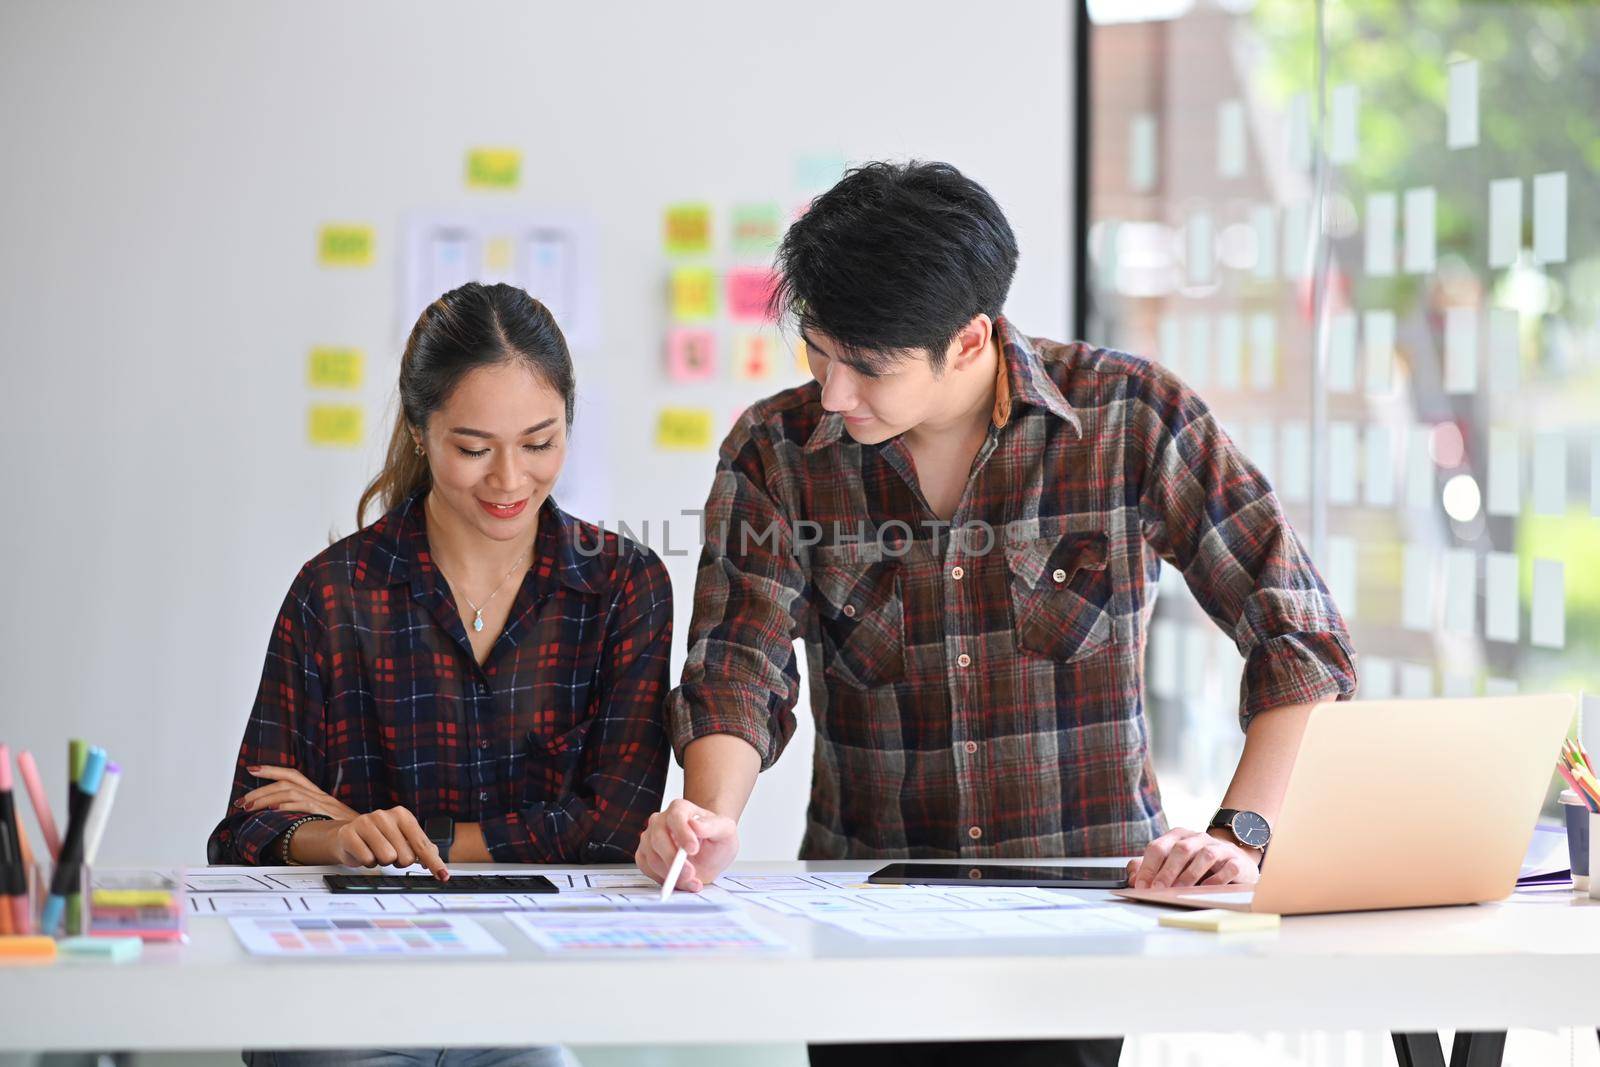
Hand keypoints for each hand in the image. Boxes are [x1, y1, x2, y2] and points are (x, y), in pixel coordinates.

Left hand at [237, 766, 358, 820]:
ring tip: (249, 808)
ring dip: (265, 799)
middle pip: (286, 782)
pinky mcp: (326, 812)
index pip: (293, 775)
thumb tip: (282, 821)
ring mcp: (323, 803)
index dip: (272, 770)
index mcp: (319, 794)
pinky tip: (273, 811)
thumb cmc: (348, 832)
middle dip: (260, 790)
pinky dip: (286, 806)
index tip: (252, 769)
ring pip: (289, 792)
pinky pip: (302, 805)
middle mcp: (320, 795)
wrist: (370, 836)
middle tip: (242, 801)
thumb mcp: (326, 822)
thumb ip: (308, 818)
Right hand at [300, 806, 448, 880]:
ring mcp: (366, 822)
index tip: (443, 875)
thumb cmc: (379, 838)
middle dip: (398, 861)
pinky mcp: (349, 833)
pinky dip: (367, 862)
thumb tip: (437, 861)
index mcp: (402, 815)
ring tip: (375, 852)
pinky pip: (367, 859)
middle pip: (406, 856)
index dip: (433, 862)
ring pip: (387, 858)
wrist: (347, 835)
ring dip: (382, 862)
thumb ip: (422, 848)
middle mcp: (385, 816)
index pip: (422, 844)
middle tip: (389, 853)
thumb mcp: (402, 839)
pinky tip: (363, 852)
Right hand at [635, 798, 739, 892]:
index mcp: (680, 809)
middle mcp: (661, 820)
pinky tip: (681, 882)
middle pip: (658, 838)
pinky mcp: (645, 855)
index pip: (676, 817)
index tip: (693, 849)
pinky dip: (663, 879)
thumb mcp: (725, 830)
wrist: (709, 851)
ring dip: (672, 874)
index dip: (682, 833)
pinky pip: (647, 868)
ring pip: (652, 857)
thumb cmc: (715, 837)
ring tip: (693, 881)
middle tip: (691, 873)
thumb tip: (695, 825)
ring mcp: (650, 837)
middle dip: (674, 859)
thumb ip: (713, 826)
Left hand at [1126, 828, 1261, 889]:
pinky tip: (1206, 888)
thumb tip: (1133, 878)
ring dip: (1189, 874)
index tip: (1141, 885)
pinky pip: (1227, 868)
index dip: (1147, 866)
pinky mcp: (1236, 861)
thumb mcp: (1171, 862)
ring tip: (1179, 890)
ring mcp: (1218, 848)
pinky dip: (1217, 878)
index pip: (1158, 847)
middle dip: (1166, 871)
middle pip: (1180, 849)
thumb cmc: (1197, 862)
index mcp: (1178, 836)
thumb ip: (1149, 867)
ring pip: (1204, 855)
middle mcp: (1197, 838)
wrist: (1234, 858)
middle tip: (1157, 889)